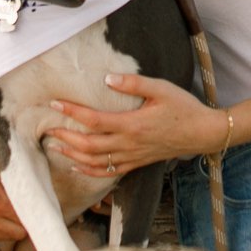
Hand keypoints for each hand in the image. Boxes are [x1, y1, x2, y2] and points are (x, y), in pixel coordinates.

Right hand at [0, 139, 26, 242]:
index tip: (39, 206)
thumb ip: (11, 175)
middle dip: (24, 222)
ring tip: (10, 212)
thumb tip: (29, 186)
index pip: (24, 217)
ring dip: (10, 228)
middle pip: (17, 233)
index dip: (34, 212)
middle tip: (26, 208)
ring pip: (3, 238)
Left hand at [44, 73, 224, 177]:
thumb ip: (133, 83)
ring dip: (72, 155)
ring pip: (95, 162)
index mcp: (132, 124)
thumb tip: (107, 78)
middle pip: (89, 145)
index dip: (72, 113)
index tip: (55, 104)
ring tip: (55, 146)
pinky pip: (108, 172)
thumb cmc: (183, 107)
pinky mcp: (137, 163)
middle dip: (66, 137)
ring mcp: (132, 156)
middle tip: (48, 128)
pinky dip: (89, 171)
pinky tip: (76, 166)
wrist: (202, 133)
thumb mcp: (161, 88)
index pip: (94, 120)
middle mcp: (129, 144)